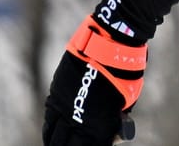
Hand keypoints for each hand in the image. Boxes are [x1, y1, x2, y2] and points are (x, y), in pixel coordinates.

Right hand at [43, 16, 146, 144]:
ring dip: (56, 143)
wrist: (109, 42)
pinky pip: (49, 119)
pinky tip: (52, 135)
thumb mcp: (128, 100)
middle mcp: (77, 120)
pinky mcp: (56, 93)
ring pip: (53, 136)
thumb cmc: (125, 71)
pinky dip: (50, 129)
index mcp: (98, 125)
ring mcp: (64, 106)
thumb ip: (116, 120)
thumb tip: (112, 135)